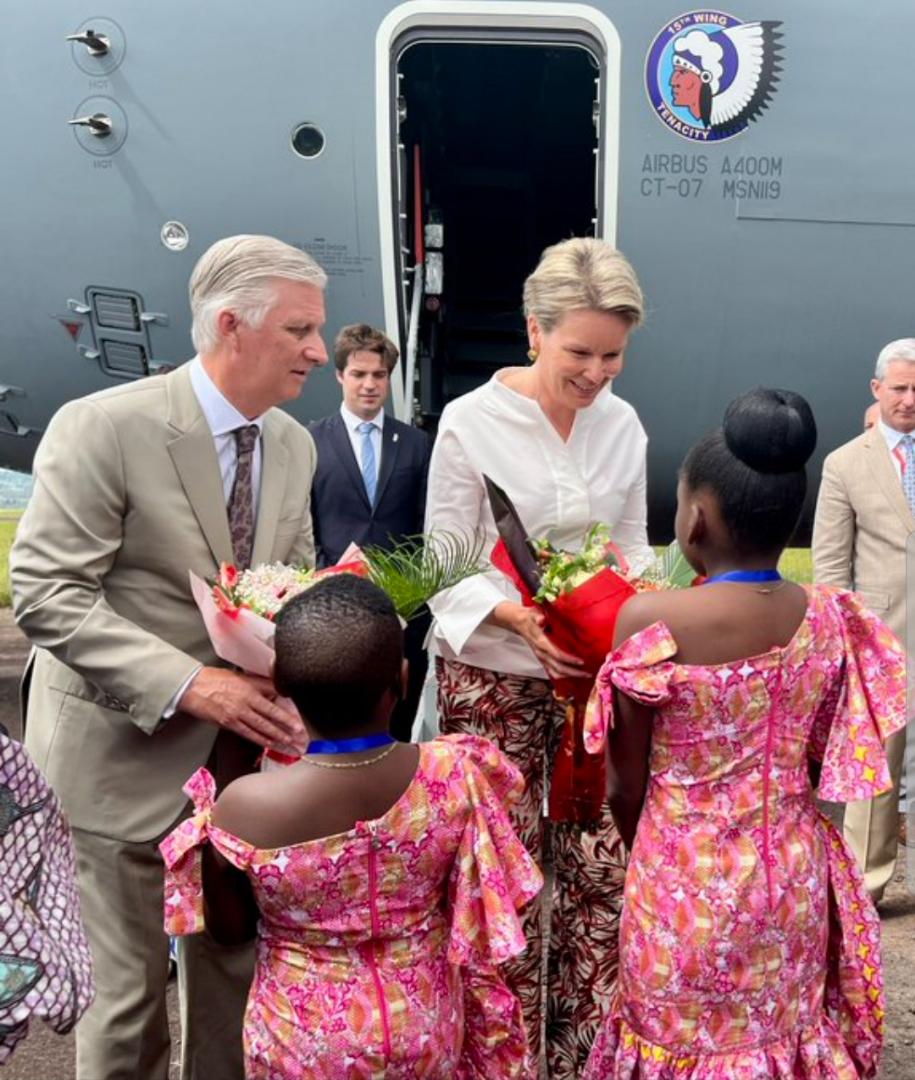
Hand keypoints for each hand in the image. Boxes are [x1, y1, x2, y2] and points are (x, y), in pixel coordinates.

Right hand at [178, 667, 307, 753]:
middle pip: (269, 717)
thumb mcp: (241, 676)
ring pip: (260, 727)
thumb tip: (277, 687)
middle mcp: (245, 702)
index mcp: (250, 688)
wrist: (193, 687)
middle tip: (298, 735)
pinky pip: (247, 733)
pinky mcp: (228, 723)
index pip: (273, 702)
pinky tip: (268, 742)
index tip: (297, 721)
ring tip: (287, 741)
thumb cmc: (215, 679)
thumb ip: (259, 683)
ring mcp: (236, 714)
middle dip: (285, 727)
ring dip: (275, 735)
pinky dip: (259, 739)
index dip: (286, 714)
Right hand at [491, 602, 587, 680]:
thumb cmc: (530, 617)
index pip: (557, 655)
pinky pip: (552, 671)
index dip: (569, 660)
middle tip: (587, 674)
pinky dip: (563, 675)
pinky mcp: (542, 659)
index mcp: (541, 642)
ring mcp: (541, 657)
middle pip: (558, 668)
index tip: (581, 661)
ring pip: (555, 672)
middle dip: (573, 672)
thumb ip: (538, 616)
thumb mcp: (534, 613)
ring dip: (569, 676)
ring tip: (583, 675)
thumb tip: (542, 620)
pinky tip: (572, 675)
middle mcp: (541, 653)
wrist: (519, 622)